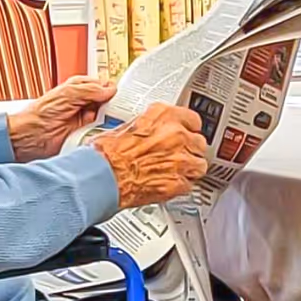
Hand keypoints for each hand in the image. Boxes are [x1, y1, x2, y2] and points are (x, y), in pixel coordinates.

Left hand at [9, 76, 116, 161]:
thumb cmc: (40, 114)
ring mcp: (86, 120)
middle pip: (110, 102)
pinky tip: (109, 132)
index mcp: (80, 88)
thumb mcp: (67, 94)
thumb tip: (110, 89)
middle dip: (116, 106)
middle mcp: (85, 103)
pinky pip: (102, 132)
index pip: (104, 85)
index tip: (123, 95)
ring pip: (109, 118)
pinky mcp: (86, 135)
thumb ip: (90, 90)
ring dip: (112, 120)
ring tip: (117, 122)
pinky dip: (106, 133)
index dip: (114, 89)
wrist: (30, 137)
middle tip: (123, 110)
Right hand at [92, 102, 208, 207]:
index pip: (193, 119)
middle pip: (198, 142)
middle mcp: (176, 135)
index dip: (188, 129)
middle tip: (176, 155)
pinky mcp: (179, 182)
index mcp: (164, 116)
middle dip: (189, 149)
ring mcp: (181, 159)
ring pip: (199, 164)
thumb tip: (153, 130)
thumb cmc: (106, 154)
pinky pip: (190, 184)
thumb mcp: (126, 127)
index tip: (186, 133)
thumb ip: (149, 127)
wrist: (101, 177)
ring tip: (175, 171)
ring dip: (190, 168)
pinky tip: (170, 183)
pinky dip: (182, 185)